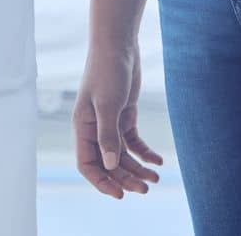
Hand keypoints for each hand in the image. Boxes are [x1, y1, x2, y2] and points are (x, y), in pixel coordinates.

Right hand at [74, 39, 162, 197]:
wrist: (117, 44)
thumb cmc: (107, 70)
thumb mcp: (108, 104)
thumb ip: (108, 136)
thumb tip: (111, 166)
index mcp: (83, 127)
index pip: (87, 164)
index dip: (102, 182)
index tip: (121, 194)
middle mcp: (94, 128)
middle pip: (108, 163)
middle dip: (125, 178)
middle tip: (147, 188)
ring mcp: (109, 122)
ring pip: (122, 155)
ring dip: (137, 168)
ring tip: (155, 178)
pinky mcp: (124, 115)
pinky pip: (133, 142)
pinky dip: (144, 153)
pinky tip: (158, 161)